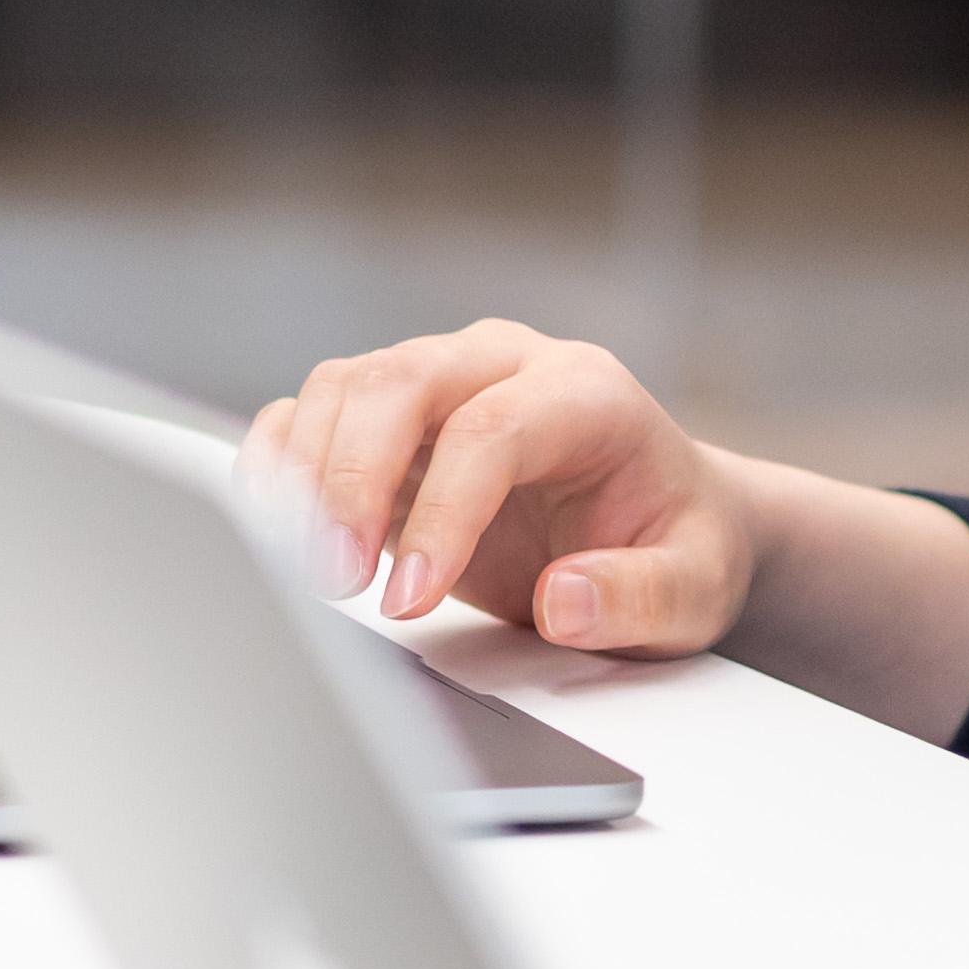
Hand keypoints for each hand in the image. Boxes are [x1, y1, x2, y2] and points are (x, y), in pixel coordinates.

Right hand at [243, 321, 749, 656]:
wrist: (658, 524)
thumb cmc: (676, 547)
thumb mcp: (695, 587)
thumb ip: (642, 596)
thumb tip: (564, 600)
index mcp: (588, 391)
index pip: (495, 427)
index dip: (443, 512)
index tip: (410, 602)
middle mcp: (507, 366)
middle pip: (402, 382)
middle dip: (351, 481)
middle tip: (331, 583)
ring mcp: (443, 383)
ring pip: (345, 388)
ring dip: (305, 475)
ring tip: (300, 571)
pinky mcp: (391, 423)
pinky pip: (312, 415)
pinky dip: (278, 463)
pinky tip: (272, 531)